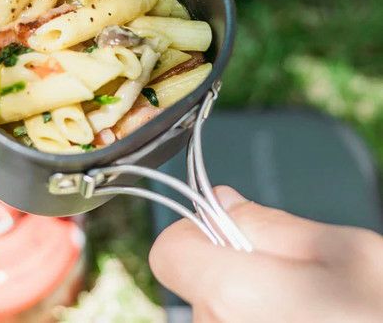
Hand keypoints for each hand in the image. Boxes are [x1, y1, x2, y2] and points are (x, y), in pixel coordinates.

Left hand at [149, 186, 382, 321]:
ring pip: (220, 315)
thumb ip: (269, 223)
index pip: (169, 252)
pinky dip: (258, 322)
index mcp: (231, 295)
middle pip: (199, 285)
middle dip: (234, 271)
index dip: (197, 232)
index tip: (231, 231)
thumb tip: (221, 201)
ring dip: (251, 307)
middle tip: (296, 280)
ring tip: (309, 312)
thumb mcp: (344, 253)